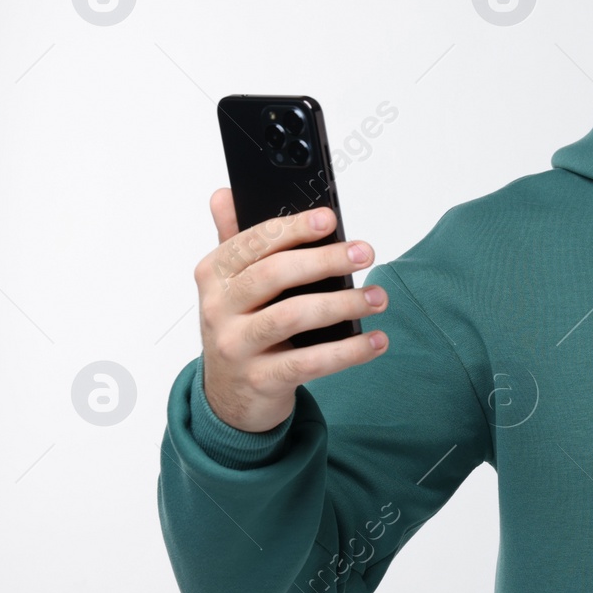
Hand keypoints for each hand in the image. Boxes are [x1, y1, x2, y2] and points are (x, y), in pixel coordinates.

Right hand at [193, 188, 388, 431]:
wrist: (228, 398)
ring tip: (378, 297)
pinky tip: (376, 340)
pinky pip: (310, 362)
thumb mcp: (230, 285)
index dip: (292, 229)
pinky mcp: (261, 380)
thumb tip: (225, 194)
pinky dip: (349, 351)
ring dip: (343, 303)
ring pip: (293, 317)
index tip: (330, 219)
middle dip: (325, 260)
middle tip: (365, 253)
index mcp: (214, 275)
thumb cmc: (239, 329)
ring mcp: (237, 347)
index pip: (253, 243)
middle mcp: (218, 309)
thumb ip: (233, 239)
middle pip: (275, 275)